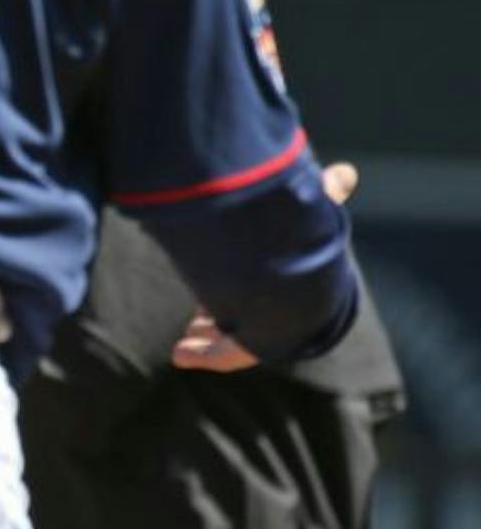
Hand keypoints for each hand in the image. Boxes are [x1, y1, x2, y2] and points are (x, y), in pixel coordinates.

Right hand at [170, 162, 359, 373]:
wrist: (296, 285)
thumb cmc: (301, 244)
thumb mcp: (312, 208)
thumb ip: (326, 193)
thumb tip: (348, 171)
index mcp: (299, 285)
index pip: (274, 289)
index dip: (248, 286)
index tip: (225, 281)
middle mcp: (283, 315)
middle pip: (250, 319)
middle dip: (222, 318)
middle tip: (196, 321)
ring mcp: (265, 337)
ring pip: (233, 340)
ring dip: (208, 338)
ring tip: (185, 339)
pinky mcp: (246, 353)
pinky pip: (221, 357)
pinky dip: (201, 357)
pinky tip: (180, 355)